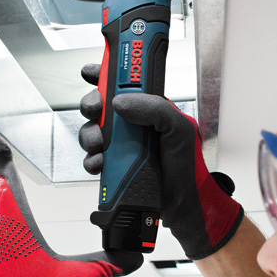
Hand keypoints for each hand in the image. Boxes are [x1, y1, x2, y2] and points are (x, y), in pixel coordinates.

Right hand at [79, 64, 242, 259]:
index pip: (123, 84)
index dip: (104, 74)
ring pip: (91, 131)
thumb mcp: (179, 128)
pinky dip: (92, 160)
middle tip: (94, 110)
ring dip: (90, 135)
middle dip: (90, 104)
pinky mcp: (112, 166)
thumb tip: (120, 102)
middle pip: (99, 105)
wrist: (181, 204)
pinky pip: (92, 158)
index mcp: (148, 109)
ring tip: (101, 144)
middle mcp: (131, 125)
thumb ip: (155, 108)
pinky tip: (101, 163)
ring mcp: (120, 146)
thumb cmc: (186, 166)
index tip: (92, 72)